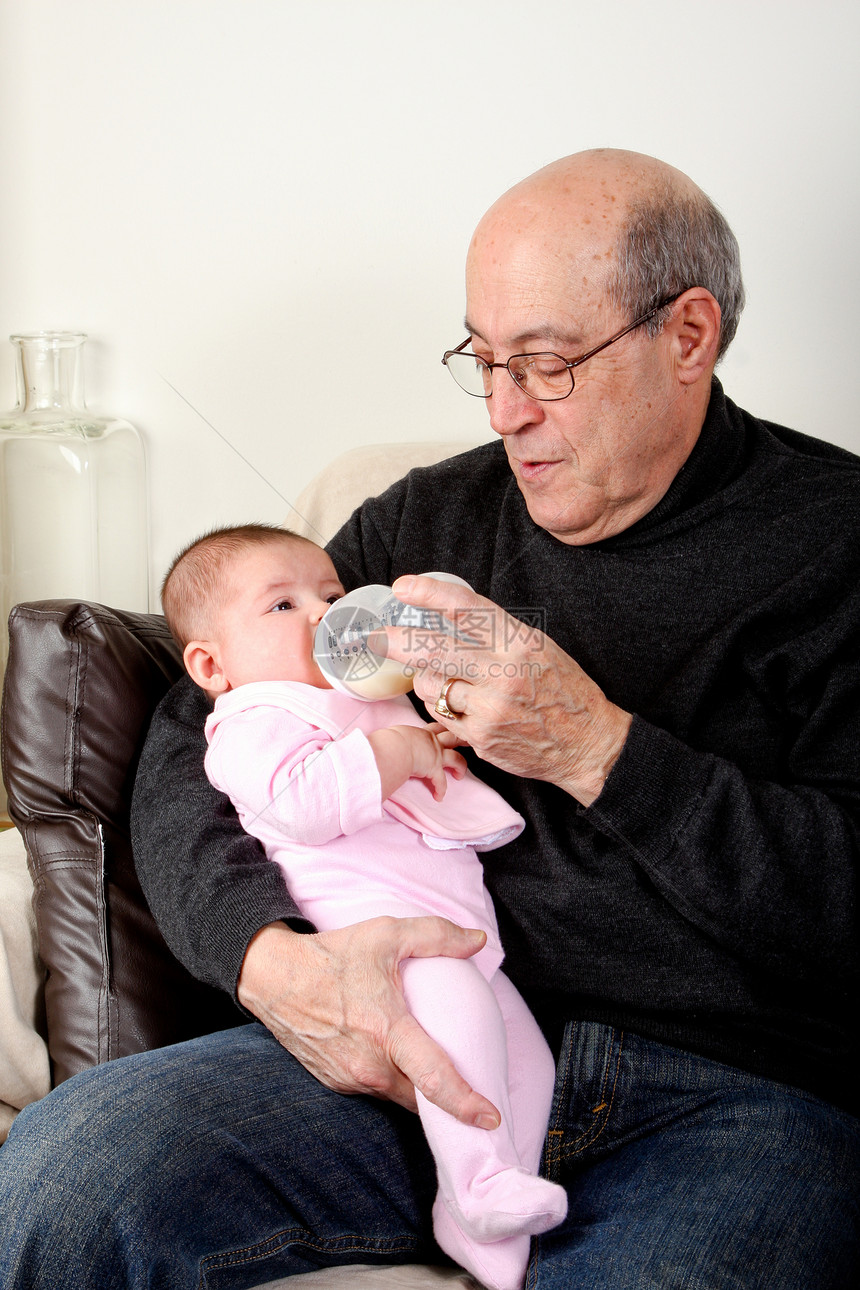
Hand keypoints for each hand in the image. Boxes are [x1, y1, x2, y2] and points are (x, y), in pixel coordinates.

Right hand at [237, 917, 500, 1126]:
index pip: (433, 1079)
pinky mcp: (336, 1083)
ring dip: (420, 1092)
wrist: (273, 978)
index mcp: (386, 1031)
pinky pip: (377, 1091)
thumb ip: (436, 936)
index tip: (491, 1120)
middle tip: (476, 1095)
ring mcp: (350, 1079)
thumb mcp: (386, 934)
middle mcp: (369, 1065)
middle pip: (422, 1101)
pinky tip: (401, 1063)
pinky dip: (394, 1082)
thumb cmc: (333, 954)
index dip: (466, 1104)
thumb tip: (478, 940)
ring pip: (399, 1098)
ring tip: (441, 1077)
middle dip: (449, 1105)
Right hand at [368, 722, 466, 800]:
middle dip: (462, 739)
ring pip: (456, 758)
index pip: (437, 727)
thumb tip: (384, 740)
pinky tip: (439, 796)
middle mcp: (432, 742)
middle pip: (453, 737)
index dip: (444, 728)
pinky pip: (441, 782)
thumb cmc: (389, 740)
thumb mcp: (394, 734)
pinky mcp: (434, 769)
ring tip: (460, 774)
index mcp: (422, 733)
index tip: (450, 729)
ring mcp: (436, 755)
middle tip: (469, 741)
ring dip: (460, 766)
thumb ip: (396, 738)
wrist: (394, 748)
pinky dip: (440, 790)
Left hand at [376, 575, 632, 806]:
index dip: (430, 594)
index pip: (467, 609)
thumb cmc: (562, 689)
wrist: (588, 743)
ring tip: (453, 684)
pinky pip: (441, 718)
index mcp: (520, 642)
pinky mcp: (482, 737)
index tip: (403, 587)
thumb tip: (443, 620)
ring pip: (433, 687)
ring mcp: (491, 708)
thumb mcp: (537, 648)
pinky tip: (462, 710)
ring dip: (430, 684)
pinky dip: (443, 712)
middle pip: (435, 650)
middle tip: (375, 638)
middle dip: (398, 642)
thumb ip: (495, 635)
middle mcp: (504, 672)